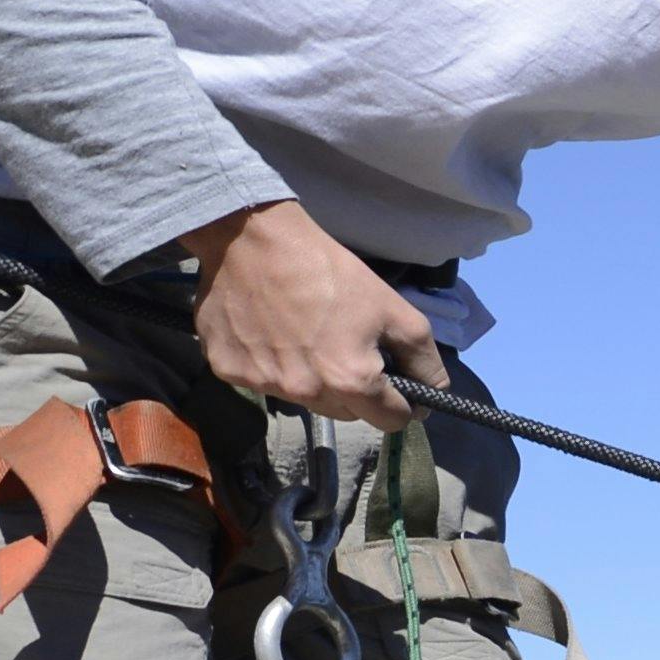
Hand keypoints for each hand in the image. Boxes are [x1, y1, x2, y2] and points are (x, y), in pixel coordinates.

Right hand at [184, 198, 443, 424]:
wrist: (252, 239)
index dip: (401, 403)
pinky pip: (263, 381)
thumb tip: (434, 395)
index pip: (390, 421)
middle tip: (347, 347)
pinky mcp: (225, 369)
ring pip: (305, 399)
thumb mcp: (394, 309)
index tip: (397, 383)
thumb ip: (423, 359)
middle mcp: (304, 392)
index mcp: (349, 381)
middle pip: (347, 413)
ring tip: (307, 335)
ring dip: (313, 379)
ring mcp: (261, 384)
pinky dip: (272, 365)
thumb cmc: (329, 271)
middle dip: (356, 390)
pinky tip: (271, 332)